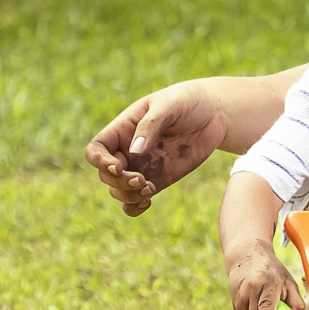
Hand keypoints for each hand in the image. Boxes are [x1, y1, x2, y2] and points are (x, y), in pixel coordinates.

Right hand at [83, 82, 228, 215]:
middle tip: (142, 180)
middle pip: (105, 175)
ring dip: (128, 196)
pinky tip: (147, 202)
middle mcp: (127, 151)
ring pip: (118, 191)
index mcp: (122, 130)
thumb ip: (150, 126)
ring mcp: (141, 168)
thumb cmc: (187, 102)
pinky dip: (135, 207)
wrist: (213, 114)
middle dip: (119, 182)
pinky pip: (135, 201)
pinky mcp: (157, 180)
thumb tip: (134, 151)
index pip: (96, 150)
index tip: (119, 167)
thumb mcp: (169, 105)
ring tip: (150, 189)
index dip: (100, 162)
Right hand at [225, 244, 307, 309]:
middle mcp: (251, 289)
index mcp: (268, 283)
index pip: (265, 308)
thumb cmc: (271, 270)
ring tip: (264, 305)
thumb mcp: (288, 280)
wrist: (247, 256)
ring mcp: (240, 295)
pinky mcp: (234, 300)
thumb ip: (296, 299)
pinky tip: (255, 302)